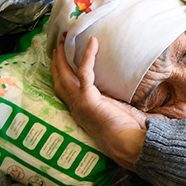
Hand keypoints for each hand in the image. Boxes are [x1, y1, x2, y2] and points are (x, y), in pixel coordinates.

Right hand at [52, 38, 146, 170]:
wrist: (130, 144)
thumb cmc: (128, 130)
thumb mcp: (115, 110)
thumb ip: (112, 98)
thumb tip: (124, 84)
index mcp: (81, 110)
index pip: (65, 89)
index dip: (61, 74)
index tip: (61, 59)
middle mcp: (76, 107)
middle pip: (60, 80)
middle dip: (56, 62)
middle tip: (57, 45)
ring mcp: (79, 104)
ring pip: (66, 75)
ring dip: (64, 57)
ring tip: (64, 41)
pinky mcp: (88, 100)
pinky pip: (85, 72)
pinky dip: (88, 56)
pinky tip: (93, 43)